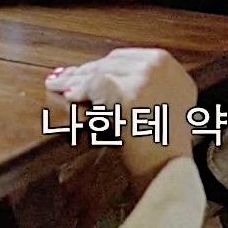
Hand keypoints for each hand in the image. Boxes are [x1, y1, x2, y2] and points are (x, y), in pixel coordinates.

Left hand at [45, 48, 196, 194]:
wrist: (168, 169)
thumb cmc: (162, 146)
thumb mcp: (163, 104)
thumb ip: (141, 87)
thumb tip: (102, 78)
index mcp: (170, 66)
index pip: (128, 58)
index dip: (103, 66)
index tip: (85, 71)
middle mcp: (160, 65)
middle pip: (113, 62)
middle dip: (86, 71)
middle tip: (65, 78)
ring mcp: (146, 77)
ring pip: (101, 72)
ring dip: (76, 81)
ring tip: (58, 86)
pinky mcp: (129, 93)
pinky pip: (94, 87)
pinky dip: (78, 92)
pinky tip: (67, 96)